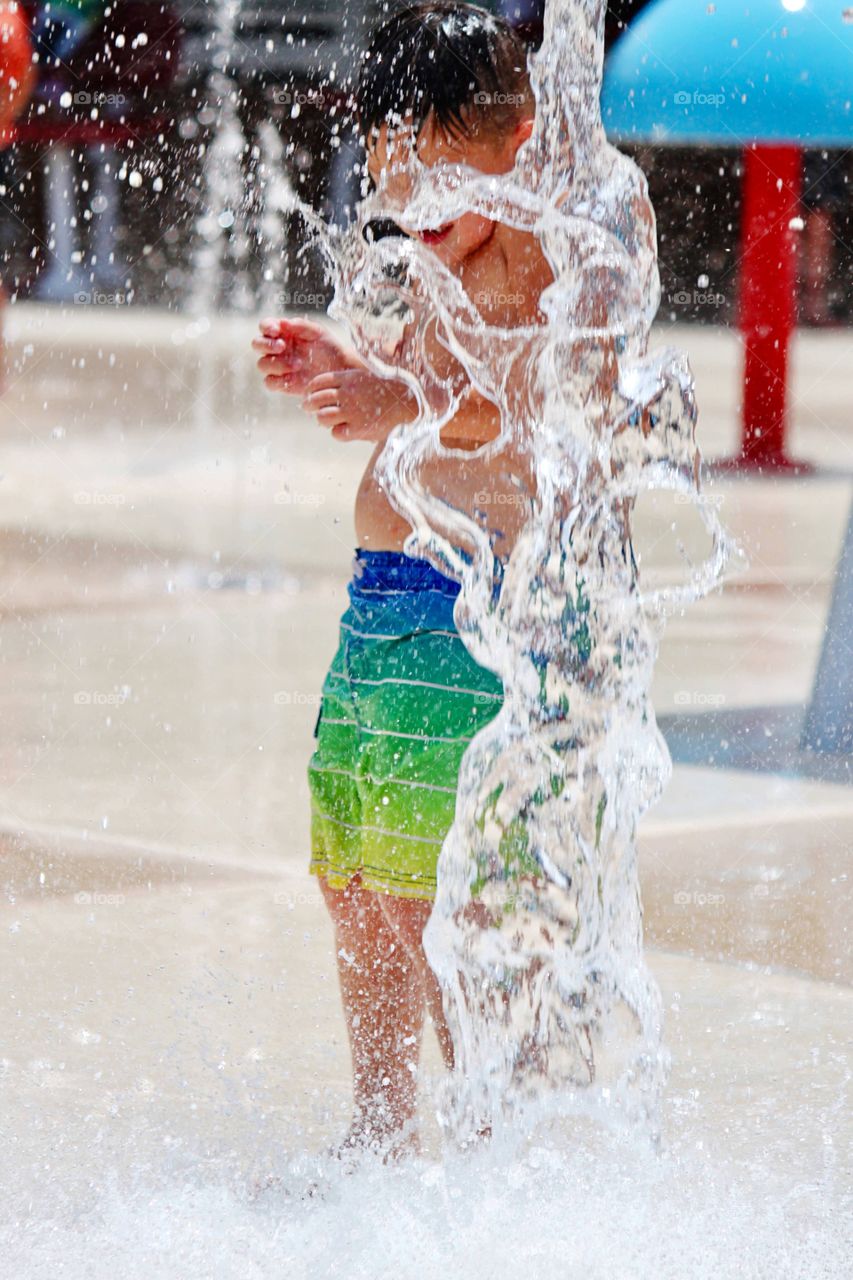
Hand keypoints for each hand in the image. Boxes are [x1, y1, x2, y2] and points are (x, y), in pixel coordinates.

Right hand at [252, 316, 358, 395]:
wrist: (338, 371)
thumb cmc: (328, 348)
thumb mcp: (319, 333)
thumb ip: (302, 326)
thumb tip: (283, 323)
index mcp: (282, 332)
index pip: (265, 326)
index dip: (266, 327)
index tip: (276, 330)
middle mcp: (276, 348)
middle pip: (257, 344)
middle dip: (267, 345)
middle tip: (282, 347)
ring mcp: (277, 366)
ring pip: (262, 364)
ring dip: (277, 363)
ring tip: (298, 365)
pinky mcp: (281, 383)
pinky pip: (270, 382)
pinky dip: (279, 380)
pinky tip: (294, 378)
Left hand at [301, 369, 418, 441]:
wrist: (416, 405)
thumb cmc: (397, 388)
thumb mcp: (374, 373)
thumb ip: (355, 376)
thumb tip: (339, 383)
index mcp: (351, 377)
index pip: (319, 382)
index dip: (311, 389)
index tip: (310, 394)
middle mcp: (348, 394)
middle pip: (315, 400)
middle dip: (309, 405)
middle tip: (310, 409)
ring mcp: (353, 412)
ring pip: (322, 417)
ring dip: (323, 419)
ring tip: (329, 420)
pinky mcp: (359, 429)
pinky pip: (337, 433)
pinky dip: (338, 432)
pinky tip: (346, 430)